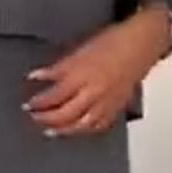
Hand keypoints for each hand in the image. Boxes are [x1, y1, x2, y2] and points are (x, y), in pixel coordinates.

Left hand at [24, 8, 171, 136]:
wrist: (143, 43)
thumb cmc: (114, 42)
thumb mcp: (80, 50)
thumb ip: (58, 68)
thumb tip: (37, 76)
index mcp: (83, 75)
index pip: (54, 95)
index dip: (38, 102)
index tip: (28, 104)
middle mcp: (94, 92)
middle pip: (65, 114)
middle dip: (46, 118)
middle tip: (34, 117)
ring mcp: (106, 102)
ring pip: (81, 125)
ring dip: (63, 130)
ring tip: (50, 130)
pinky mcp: (117, 107)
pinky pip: (99, 125)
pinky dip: (85, 130)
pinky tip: (76, 130)